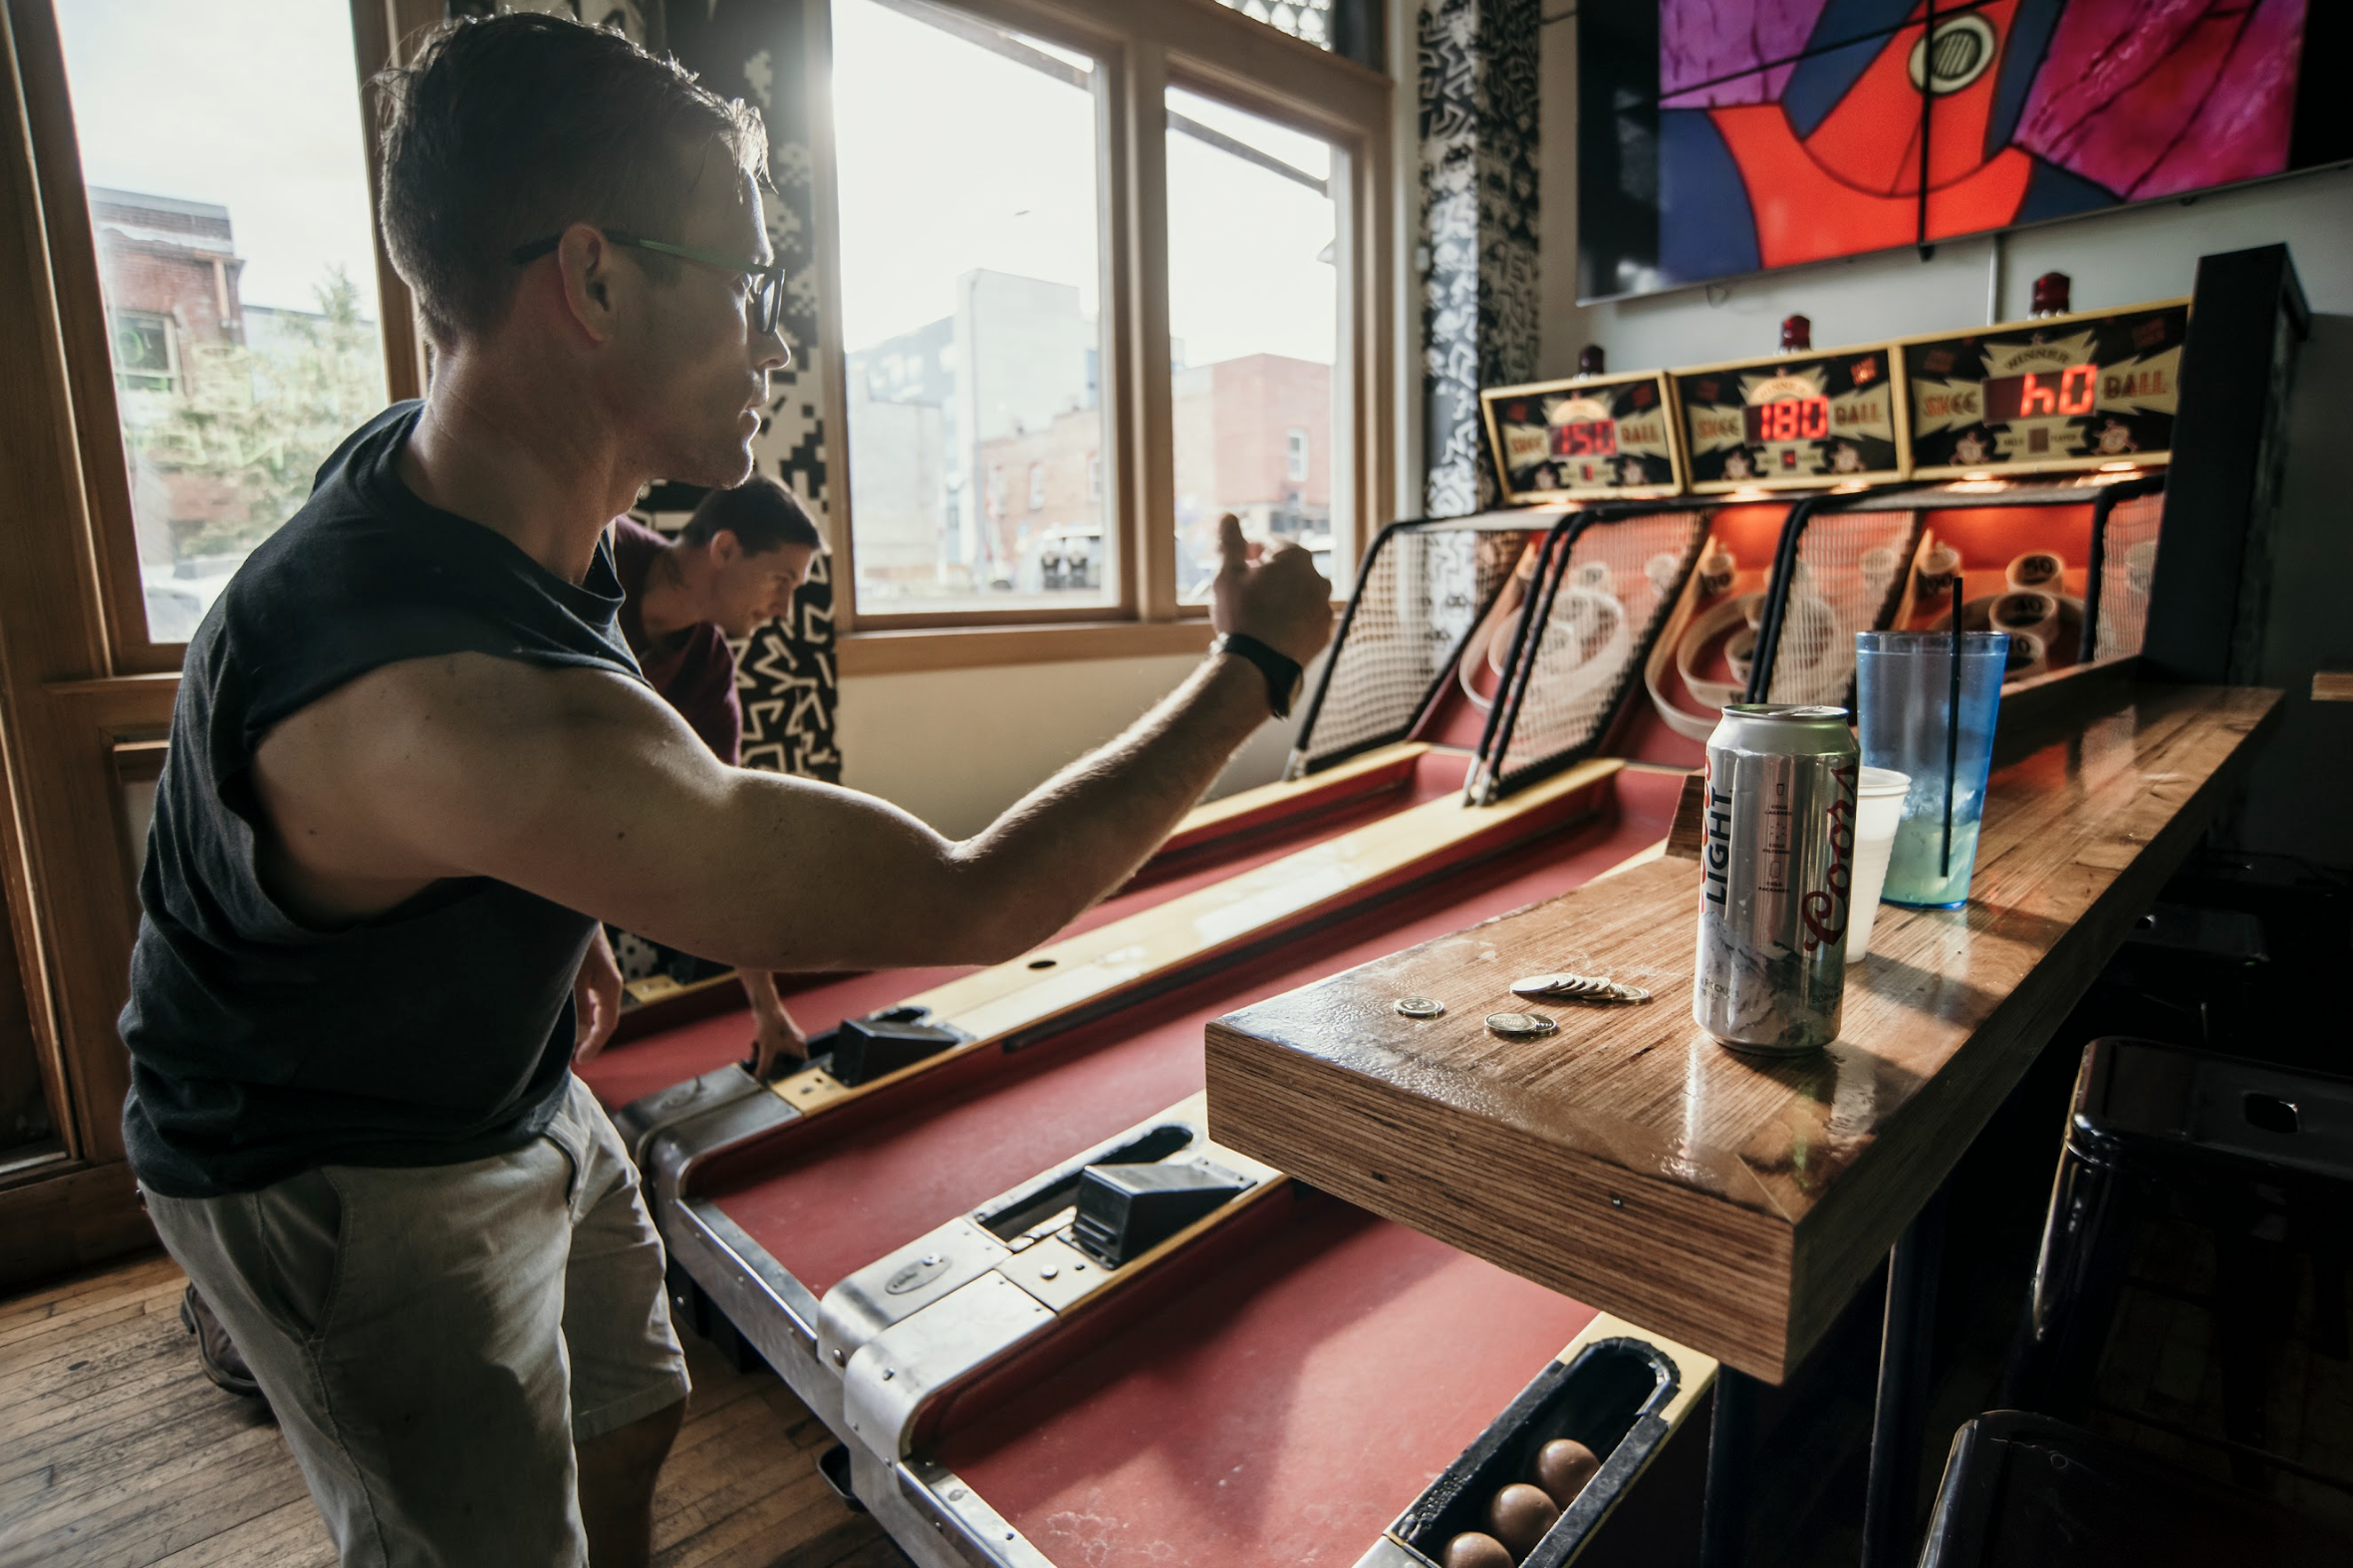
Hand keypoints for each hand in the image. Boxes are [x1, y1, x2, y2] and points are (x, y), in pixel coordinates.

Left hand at [571, 925, 623, 1062]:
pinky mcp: (592, 968)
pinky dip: (581, 1011)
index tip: (581, 1061)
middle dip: (590, 1038)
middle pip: (604, 1018)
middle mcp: (609, 982)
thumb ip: (577, 1006)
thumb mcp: (573, 976)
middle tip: (573, 1056)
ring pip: (596, 1008)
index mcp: (610, 986)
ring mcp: (602, 975)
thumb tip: (580, 1033)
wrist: (574, 910)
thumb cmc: (573, 941)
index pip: (606, 1024)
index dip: (594, 1045)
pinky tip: (568, 1015)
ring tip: (567, 1040)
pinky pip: (590, 997)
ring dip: (584, 1025)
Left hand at [741, 970, 809, 1079]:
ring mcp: (787, 1038)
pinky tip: (754, 1044)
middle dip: (769, 1062)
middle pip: (784, 1061)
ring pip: (776, 1053)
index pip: (798, 1066)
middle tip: (760, 1064)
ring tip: (754, 1051)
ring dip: (763, 1054)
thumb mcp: (767, 1049)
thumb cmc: (771, 1024)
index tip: (776, 1075)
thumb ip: (764, 1066)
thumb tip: (760, 1078)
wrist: (764, 1006)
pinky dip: (763, 1047)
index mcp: (800, 1046)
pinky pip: (771, 1046)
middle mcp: (796, 1042)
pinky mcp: (778, 1034)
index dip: (787, 1072)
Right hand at [1209, 513, 1331, 668]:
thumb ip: (1229, 541)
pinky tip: (1271, 631)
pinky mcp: (1324, 633)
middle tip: (1244, 591)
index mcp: (1296, 557)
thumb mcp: (1227, 573)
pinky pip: (1306, 618)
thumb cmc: (1241, 616)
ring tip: (1257, 614)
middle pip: (1287, 569)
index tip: (1236, 566)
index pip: (1270, 544)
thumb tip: (1227, 516)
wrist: (1257, 667)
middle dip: (1267, 575)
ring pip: (1298, 594)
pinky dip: (1292, 620)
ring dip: (1281, 597)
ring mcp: (1324, 608)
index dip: (1249, 552)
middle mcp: (1318, 579)